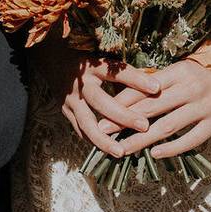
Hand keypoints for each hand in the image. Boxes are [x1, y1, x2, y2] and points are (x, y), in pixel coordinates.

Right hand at [34, 43, 160, 157]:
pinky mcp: (65, 111)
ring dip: (103, 139)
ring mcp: (71, 99)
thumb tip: (156, 85)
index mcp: (94, 67)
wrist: (54, 59)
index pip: (117, 72)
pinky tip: (108, 150)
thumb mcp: (105, 60)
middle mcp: (81, 84)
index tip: (156, 87)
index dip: (136, 79)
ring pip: (87, 123)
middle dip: (123, 115)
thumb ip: (127, 74)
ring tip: (121, 152)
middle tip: (144, 125)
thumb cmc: (88, 60)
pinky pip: (80, 130)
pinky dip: (93, 141)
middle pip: (101, 101)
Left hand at [98, 60, 210, 158]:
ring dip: (142, 140)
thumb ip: (155, 84)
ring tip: (123, 149)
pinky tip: (155, 155)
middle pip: (151, 108)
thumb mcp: (179, 72)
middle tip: (103, 133)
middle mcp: (190, 88)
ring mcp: (204, 106)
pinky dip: (172, 148)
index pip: (143, 89)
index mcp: (178, 72)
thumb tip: (121, 98)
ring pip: (167, 126)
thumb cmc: (201, 76)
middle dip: (123, 122)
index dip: (121, 104)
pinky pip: (191, 139)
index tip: (101, 115)